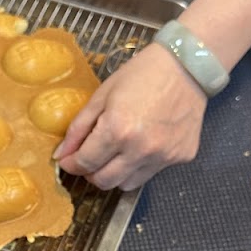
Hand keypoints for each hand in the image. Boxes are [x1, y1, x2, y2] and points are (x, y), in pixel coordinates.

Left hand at [53, 42, 206, 190]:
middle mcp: (141, 150)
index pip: (85, 163)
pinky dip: (140, 164)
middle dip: (91, 173)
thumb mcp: (102, 95)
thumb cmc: (143, 74)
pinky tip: (143, 143)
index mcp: (117, 130)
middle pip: (104, 182)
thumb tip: (62, 154)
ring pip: (127, 184)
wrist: (188, 66)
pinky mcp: (180, 158)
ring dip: (115, 173)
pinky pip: (151, 173)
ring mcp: (163, 157)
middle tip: (90, 157)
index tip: (68, 159)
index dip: (71, 164)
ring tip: (117, 152)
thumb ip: (79, 127)